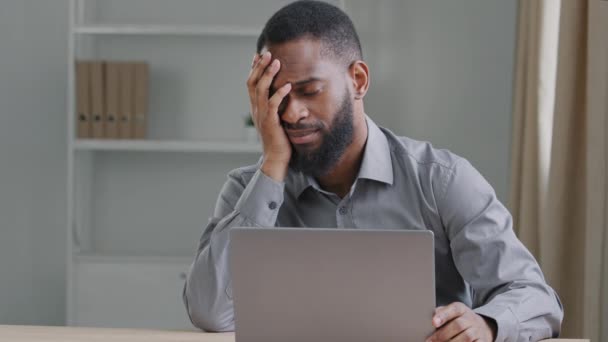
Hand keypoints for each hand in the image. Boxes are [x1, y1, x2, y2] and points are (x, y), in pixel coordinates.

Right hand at [246, 51, 292, 181]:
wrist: (275, 158)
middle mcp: (256, 110)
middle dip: (259, 66)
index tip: (258, 55)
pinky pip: (273, 105)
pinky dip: (279, 94)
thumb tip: (281, 94)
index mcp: (256, 108)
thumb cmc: (278, 140)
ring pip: (261, 90)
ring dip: (268, 74)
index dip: (253, 69)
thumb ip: (274, 107)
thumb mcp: (274, 119)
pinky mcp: (270, 123)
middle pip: (253, 83)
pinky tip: (287, 85)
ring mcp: (262, 116)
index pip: (251, 84)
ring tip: (276, 61)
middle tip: (267, 52)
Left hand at [426, 302, 496, 341]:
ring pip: (466, 337)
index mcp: (461, 309)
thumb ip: (440, 314)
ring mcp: (477, 331)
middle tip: (430, 341)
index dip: (443, 315)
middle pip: (458, 325)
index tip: (433, 322)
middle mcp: (470, 318)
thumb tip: (428, 319)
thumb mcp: (450, 313)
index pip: (454, 309)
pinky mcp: (482, 341)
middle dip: (443, 334)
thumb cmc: (458, 320)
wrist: (481, 328)